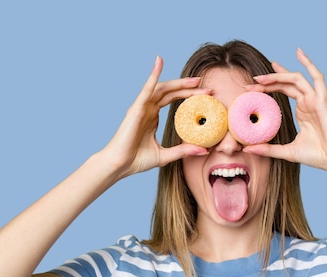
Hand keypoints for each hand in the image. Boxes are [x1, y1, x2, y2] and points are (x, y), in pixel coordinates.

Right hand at [101, 56, 209, 178]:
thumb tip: (204, 150)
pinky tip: (159, 62)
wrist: (119, 165)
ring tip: (195, 80)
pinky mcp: (136, 108)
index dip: (189, 95)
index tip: (206, 95)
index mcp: (152, 117)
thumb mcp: (166, 155)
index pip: (173, 100)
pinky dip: (153, 75)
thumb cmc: (137, 160)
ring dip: (178, 82)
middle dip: (188, 87)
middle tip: (205, 84)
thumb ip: (184, 150)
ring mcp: (141, 107)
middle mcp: (147, 109)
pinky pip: (147, 88)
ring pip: (162, 88)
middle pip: (170, 91)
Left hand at [243, 49, 326, 175]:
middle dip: (269, 80)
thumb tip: (246, 149)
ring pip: (296, 79)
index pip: (284, 91)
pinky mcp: (323, 100)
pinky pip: (317, 78)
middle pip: (287, 83)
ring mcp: (316, 99)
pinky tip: (299, 52)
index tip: (250, 89)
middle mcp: (309, 102)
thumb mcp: (286, 152)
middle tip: (252, 81)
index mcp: (303, 111)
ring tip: (261, 77)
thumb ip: (268, 149)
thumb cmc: (317, 156)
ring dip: (278, 75)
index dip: (268, 88)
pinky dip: (309, 64)